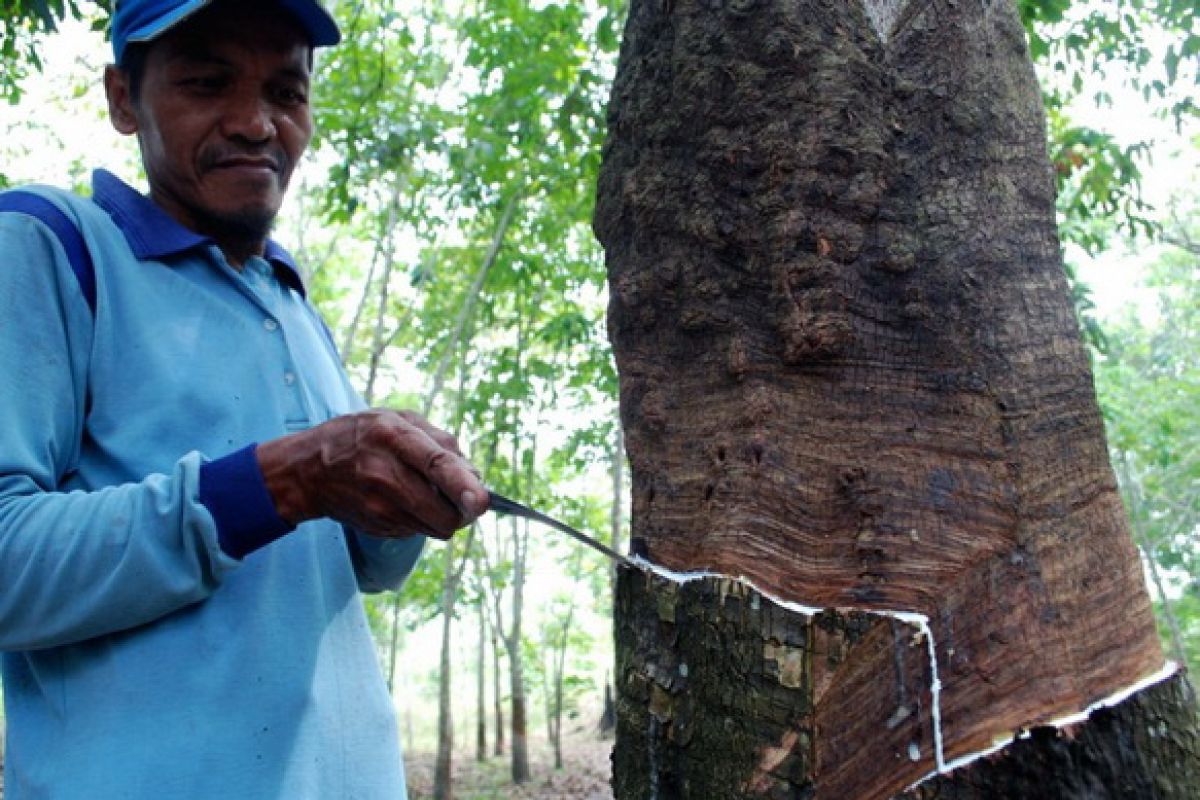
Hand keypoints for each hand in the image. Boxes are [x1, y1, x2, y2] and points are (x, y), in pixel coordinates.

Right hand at [255, 409, 488, 539]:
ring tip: (424, 491)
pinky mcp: (377, 527)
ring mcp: (379, 507)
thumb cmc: (359, 436)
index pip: (436, 464)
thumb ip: (439, 439)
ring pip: (436, 527)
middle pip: (444, 512)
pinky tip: (403, 500)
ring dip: (443, 514)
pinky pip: (418, 531)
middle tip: (464, 497)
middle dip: (463, 509)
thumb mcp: (395, 418)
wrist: (306, 471)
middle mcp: (386, 475)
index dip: (462, 485)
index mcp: (393, 437)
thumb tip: (473, 472)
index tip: (483, 501)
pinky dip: (421, 519)